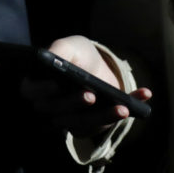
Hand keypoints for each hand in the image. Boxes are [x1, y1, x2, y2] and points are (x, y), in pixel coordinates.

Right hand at [21, 35, 150, 136]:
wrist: (99, 67)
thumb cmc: (78, 55)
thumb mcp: (69, 46)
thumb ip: (58, 49)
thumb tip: (51, 58)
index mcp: (37, 85)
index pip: (31, 92)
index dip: (42, 91)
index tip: (56, 85)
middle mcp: (50, 106)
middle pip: (56, 112)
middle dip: (74, 104)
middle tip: (91, 95)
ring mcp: (69, 119)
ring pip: (81, 124)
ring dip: (102, 117)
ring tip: (122, 108)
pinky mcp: (90, 126)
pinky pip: (103, 126)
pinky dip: (123, 114)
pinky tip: (142, 97)